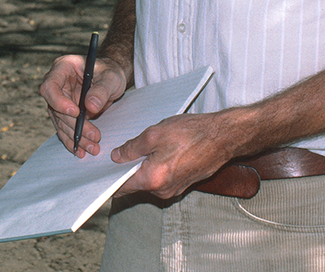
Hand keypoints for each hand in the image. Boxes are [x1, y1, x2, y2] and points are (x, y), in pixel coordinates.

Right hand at [39, 55, 128, 157]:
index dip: (59, 102)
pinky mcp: (65, 114)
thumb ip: (101, 90)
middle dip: (74, 126)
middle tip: (94, 137)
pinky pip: (65, 129)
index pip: (50, 86)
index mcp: (62, 68)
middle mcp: (57, 85)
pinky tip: (81, 151)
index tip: (76, 113)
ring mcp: (59, 100)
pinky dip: (73, 141)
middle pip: (56, 109)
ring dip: (76, 137)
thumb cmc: (110, 72)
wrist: (111, 80)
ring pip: (61, 123)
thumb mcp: (111, 78)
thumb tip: (90, 107)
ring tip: (93, 148)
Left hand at [111, 110, 258, 198]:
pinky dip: (157, 168)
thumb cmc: (192, 133)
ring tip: (146, 147)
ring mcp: (174, 190)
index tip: (100, 171)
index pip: (121, 187)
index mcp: (152, 179)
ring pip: (149, 181)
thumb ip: (132, 148)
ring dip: (144, 167)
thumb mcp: (155, 134)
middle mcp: (162, 190)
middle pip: (135, 185)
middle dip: (127, 170)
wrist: (224, 137)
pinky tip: (161, 151)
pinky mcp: (183, 185)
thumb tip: (116, 156)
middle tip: (122, 151)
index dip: (108, 179)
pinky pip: (162, 179)